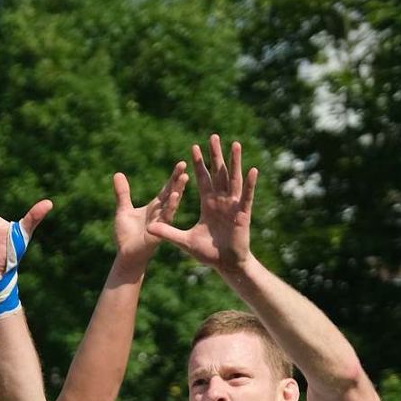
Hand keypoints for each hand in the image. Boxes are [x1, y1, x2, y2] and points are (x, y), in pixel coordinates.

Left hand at [112, 162, 187, 268]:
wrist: (125, 255)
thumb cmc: (126, 235)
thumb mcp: (123, 210)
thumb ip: (122, 193)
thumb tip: (118, 173)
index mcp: (155, 207)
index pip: (166, 188)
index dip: (173, 177)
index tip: (181, 164)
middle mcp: (161, 213)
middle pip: (172, 192)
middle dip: (178, 179)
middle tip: (184, 164)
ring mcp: (162, 222)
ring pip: (172, 203)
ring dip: (178, 191)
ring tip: (184, 177)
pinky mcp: (160, 231)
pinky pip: (167, 217)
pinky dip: (170, 207)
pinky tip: (174, 197)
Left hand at [147, 136, 256, 273]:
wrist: (225, 264)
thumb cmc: (208, 253)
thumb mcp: (184, 241)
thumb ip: (168, 232)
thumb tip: (148, 228)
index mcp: (208, 204)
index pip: (202, 179)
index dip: (198, 164)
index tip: (194, 147)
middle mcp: (221, 201)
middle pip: (218, 173)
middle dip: (215, 155)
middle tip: (213, 136)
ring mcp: (233, 206)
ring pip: (233, 179)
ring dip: (235, 162)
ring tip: (235, 144)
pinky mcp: (242, 214)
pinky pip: (246, 197)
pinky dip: (249, 184)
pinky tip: (252, 170)